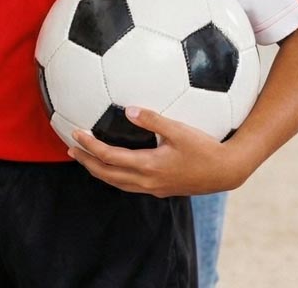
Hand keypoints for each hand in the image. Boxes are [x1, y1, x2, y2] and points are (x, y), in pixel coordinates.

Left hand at [65, 107, 254, 197]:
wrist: (226, 172)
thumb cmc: (205, 148)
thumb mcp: (180, 129)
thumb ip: (153, 119)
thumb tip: (129, 108)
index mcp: (149, 166)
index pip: (109, 158)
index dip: (89, 146)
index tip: (75, 134)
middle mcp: (147, 181)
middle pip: (107, 175)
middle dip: (87, 162)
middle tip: (71, 148)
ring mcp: (154, 188)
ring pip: (117, 183)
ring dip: (99, 170)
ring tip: (85, 158)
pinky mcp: (161, 189)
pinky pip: (129, 184)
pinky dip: (114, 174)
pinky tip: (115, 164)